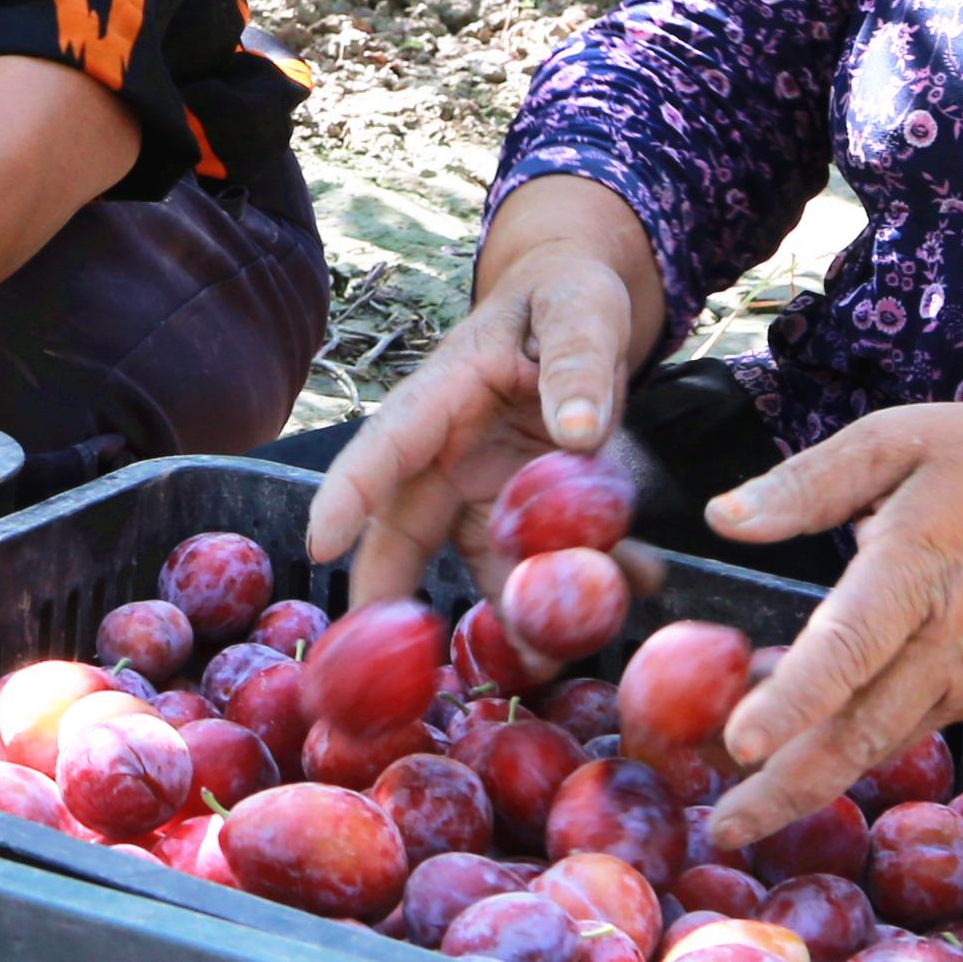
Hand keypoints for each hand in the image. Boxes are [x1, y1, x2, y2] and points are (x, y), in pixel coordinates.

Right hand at [304, 230, 662, 614]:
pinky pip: (541, 566)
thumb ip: (579, 364)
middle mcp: (447, 456)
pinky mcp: (523, 518)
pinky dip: (585, 584)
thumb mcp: (580, 310)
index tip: (321, 545)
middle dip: (390, 596)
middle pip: (404, 532)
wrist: (581, 315)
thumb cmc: (566, 297)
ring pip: (481, 566)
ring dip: (521, 609)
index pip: (384, 444)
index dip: (349, 495)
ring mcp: (482, 492)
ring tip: (578, 631)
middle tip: (387, 663)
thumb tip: (579, 432)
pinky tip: (641, 574)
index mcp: (441, 394)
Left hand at [690, 403, 962, 851]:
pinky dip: (851, 740)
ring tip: (741, 807)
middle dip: (791, 786)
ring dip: (812, 776)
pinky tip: (797, 733)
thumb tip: (721, 518)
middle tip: (726, 830)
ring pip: (883, 742)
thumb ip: (806, 483)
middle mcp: (951, 638)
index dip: (795, 700)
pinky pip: (906, 726)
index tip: (740, 743)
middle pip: (865, 730)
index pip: (851, 646)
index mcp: (920, 566)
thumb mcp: (895, 440)